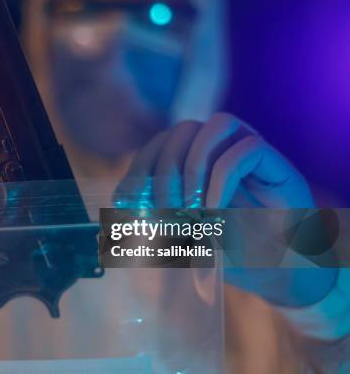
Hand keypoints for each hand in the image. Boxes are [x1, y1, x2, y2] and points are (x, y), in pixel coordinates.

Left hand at [115, 112, 336, 306]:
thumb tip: (117, 206)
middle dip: (164, 172)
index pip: (158, 144)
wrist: (276, 268)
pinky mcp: (275, 162)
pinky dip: (222, 178)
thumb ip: (154, 213)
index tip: (127, 201)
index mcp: (193, 157)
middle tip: (165, 212)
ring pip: (215, 124)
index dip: (138, 168)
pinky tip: (215, 210)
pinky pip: (246, 150)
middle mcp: (219, 146)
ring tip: (191, 208)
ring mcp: (247, 149)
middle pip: (181, 131)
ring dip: (193, 167)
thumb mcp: (179, 231)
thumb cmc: (225, 247)